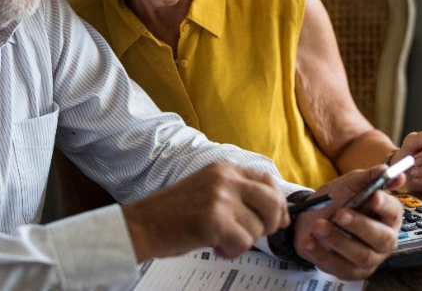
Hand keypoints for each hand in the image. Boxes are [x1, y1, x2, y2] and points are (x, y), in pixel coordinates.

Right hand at [121, 163, 288, 261]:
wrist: (143, 224)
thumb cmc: (174, 213)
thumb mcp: (208, 190)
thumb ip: (238, 194)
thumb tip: (277, 212)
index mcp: (224, 169)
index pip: (267, 180)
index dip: (278, 202)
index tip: (277, 219)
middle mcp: (224, 179)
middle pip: (272, 202)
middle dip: (269, 224)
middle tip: (251, 234)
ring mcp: (220, 198)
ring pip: (257, 228)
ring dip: (242, 241)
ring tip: (220, 239)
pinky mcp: (214, 220)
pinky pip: (243, 243)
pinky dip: (231, 252)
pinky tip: (215, 247)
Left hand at [293, 166, 404, 279]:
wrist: (308, 218)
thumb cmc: (335, 201)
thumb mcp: (349, 184)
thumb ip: (369, 177)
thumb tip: (394, 172)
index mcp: (387, 217)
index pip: (394, 212)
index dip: (385, 205)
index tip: (372, 197)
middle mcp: (383, 240)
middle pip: (382, 238)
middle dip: (360, 226)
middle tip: (339, 214)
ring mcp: (369, 259)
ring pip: (361, 255)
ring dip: (337, 239)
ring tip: (318, 226)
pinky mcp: (350, 272)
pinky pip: (340, 267)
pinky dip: (322, 254)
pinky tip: (310, 241)